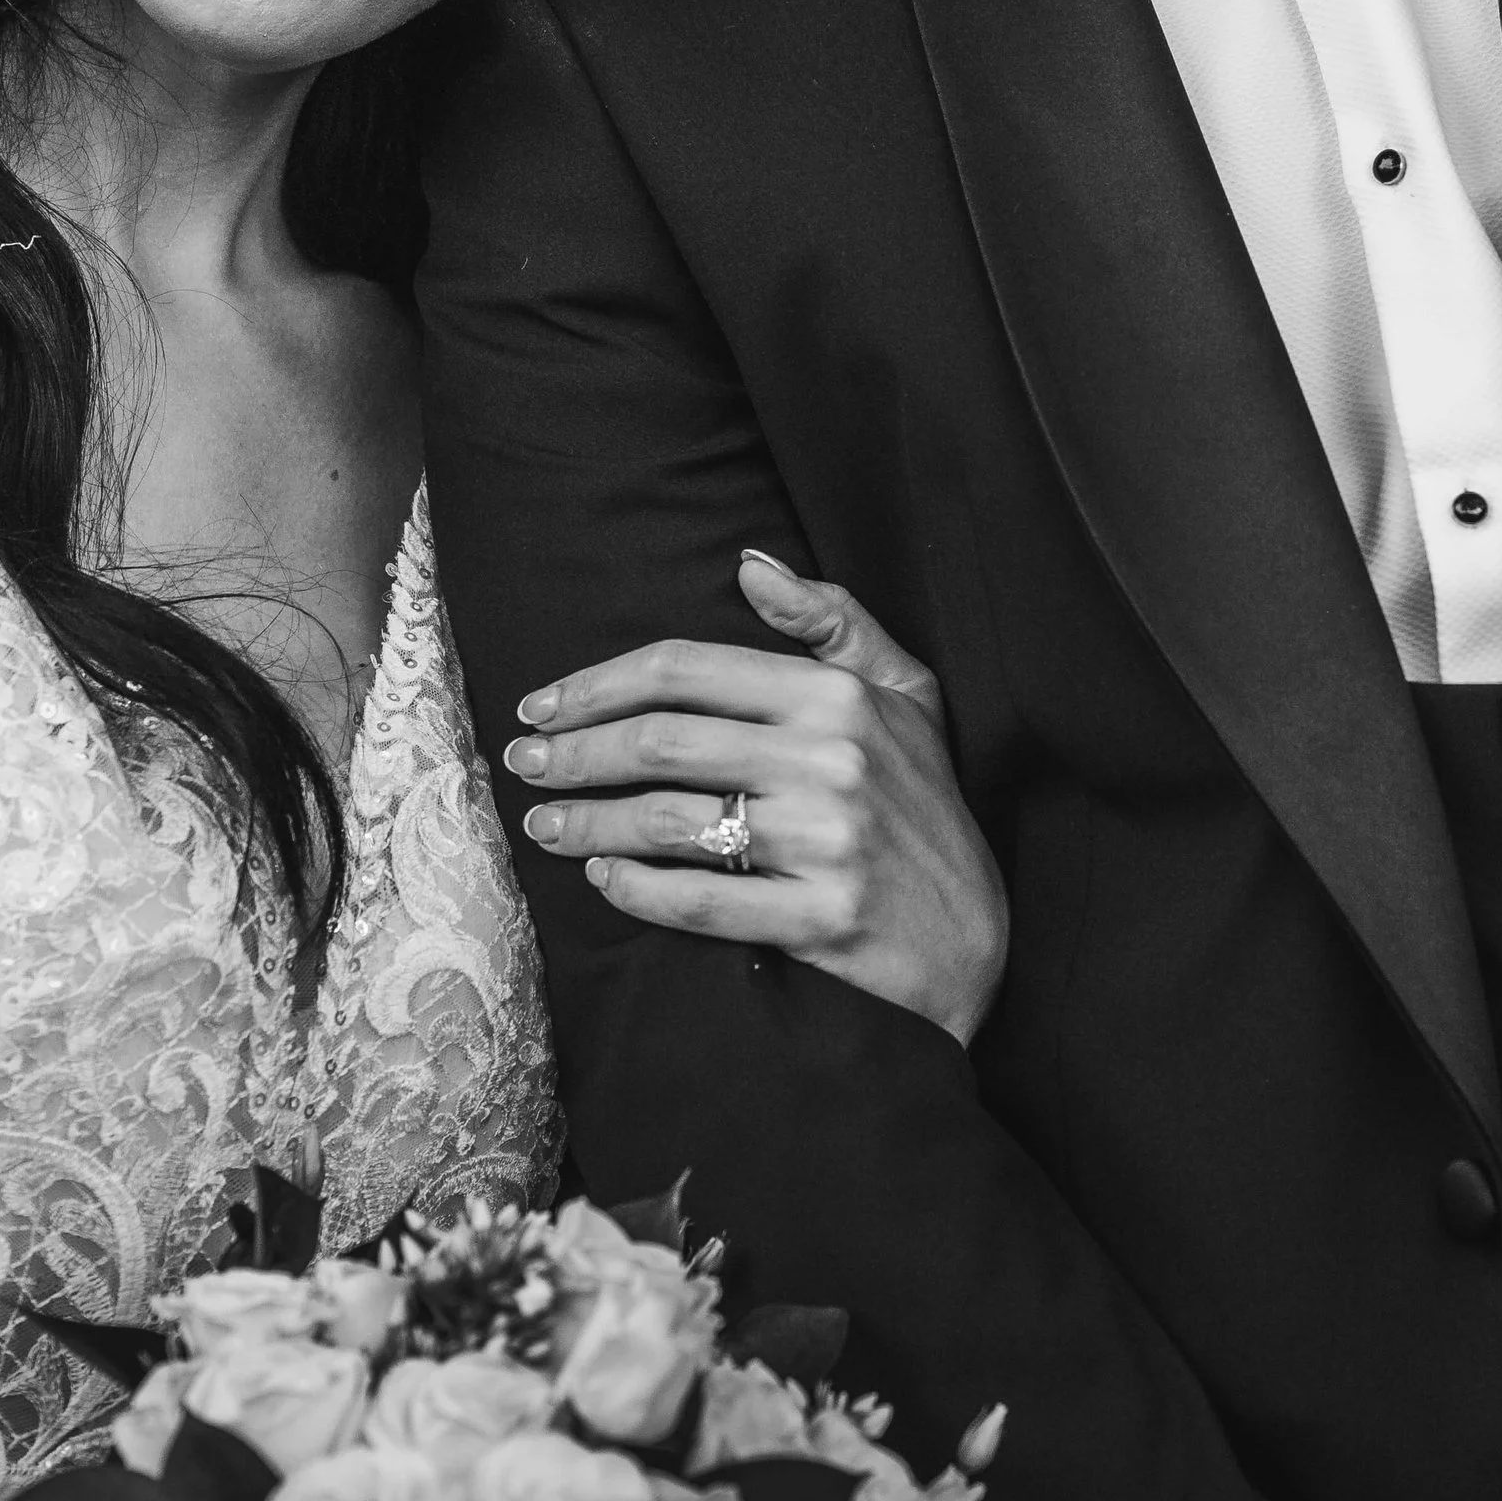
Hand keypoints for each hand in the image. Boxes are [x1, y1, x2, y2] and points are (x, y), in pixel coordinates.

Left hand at [503, 553, 1008, 1041]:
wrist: (979, 937)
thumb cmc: (926, 806)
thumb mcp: (904, 694)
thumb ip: (831, 619)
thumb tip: (749, 563)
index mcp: (838, 696)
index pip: (687, 670)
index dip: (598, 683)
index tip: (542, 706)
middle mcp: (832, 761)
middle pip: (662, 741)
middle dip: (573, 751)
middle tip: (522, 765)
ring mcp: (828, 843)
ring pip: (666, 820)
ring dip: (585, 820)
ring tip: (543, 823)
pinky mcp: (823, 920)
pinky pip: (700, 900)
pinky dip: (634, 888)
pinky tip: (601, 876)